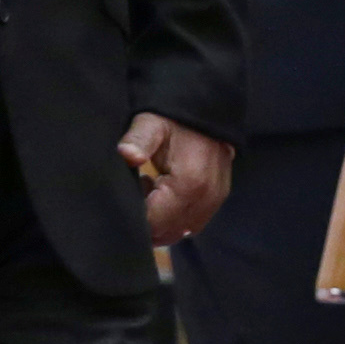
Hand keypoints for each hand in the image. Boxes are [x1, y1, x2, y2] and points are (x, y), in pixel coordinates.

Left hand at [119, 113, 230, 245]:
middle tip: (139, 190)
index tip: (131, 192)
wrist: (206, 111)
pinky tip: (164, 195)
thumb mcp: (151, 124)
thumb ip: (138, 140)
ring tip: (151, 190)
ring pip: (179, 232)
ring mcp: (214, 203)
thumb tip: (127, 155)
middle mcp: (205, 200)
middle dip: (148, 220)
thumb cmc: (174, 120)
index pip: (155, 221)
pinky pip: (192, 224)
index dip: (136, 215)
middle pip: (167, 232)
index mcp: (188, 184)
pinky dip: (174, 218)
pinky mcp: (217, 201)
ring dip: (161, 221)